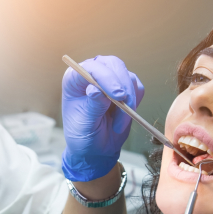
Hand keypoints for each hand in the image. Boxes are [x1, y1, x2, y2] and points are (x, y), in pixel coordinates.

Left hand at [61, 55, 144, 181]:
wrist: (96, 148)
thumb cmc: (83, 136)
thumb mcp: (84, 124)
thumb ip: (92, 106)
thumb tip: (96, 89)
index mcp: (75, 79)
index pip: (91, 68)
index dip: (105, 78)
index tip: (117, 96)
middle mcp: (93, 74)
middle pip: (113, 65)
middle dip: (122, 85)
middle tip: (126, 106)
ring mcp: (111, 79)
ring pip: (128, 77)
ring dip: (129, 101)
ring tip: (118, 124)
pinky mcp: (126, 87)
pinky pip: (137, 88)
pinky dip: (135, 103)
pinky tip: (123, 118)